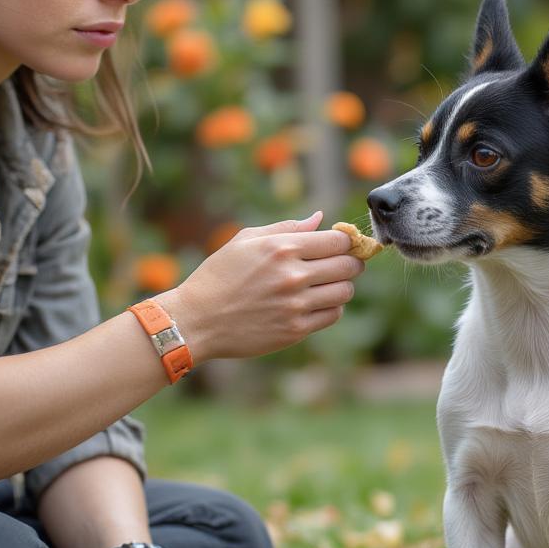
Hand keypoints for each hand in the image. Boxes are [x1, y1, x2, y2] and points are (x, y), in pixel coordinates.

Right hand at [158, 211, 364, 361]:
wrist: (197, 320)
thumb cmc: (219, 276)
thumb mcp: (246, 240)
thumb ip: (287, 227)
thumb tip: (320, 218)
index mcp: (282, 248)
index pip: (338, 240)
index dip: (346, 240)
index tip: (342, 244)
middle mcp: (293, 275)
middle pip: (348, 265)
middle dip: (351, 262)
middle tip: (342, 263)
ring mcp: (296, 305)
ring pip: (345, 291)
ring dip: (342, 286)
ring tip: (327, 284)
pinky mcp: (295, 330)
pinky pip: (333, 315)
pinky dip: (331, 307)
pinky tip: (315, 302)